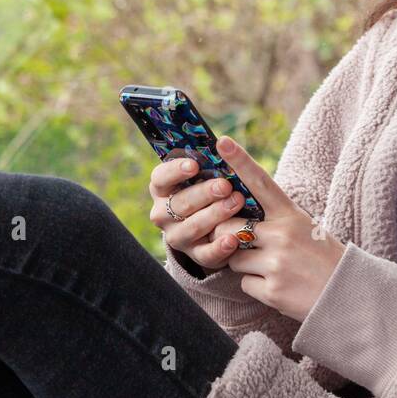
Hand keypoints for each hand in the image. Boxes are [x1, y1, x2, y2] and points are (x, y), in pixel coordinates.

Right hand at [148, 147, 247, 272]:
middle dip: (203, 193)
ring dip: (214, 215)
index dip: (175, 171)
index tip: (194, 165)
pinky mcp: (195, 256)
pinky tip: (233, 239)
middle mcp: (164, 214)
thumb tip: (225, 142)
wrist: (219, 225)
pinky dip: (219, 247)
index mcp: (163, 189)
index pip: (160, 178)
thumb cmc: (212, 191)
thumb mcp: (208, 176)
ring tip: (236, 203)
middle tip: (225, 185)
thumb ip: (211, 163)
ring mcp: (178, 236)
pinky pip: (205, 254)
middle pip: (179, 203)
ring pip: (192, 227)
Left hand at [212, 136, 347, 322]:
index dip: (240, 161)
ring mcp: (276, 263)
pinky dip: (256, 285)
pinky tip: (278, 286)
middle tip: (244, 243)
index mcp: (291, 214)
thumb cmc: (323, 258)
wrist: (348, 296)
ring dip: (244, 264)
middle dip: (228, 236)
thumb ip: (274, 220)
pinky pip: (244, 283)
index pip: (261, 183)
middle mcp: (282, 235)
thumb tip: (237, 217)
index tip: (222, 142)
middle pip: (230, 227)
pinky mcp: (272, 290)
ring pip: (233, 258)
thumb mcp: (305, 228)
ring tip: (272, 267)